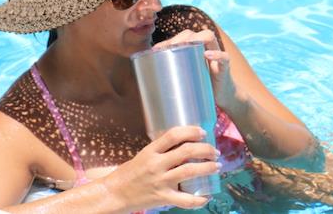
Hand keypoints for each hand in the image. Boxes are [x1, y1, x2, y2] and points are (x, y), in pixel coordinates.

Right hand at [101, 126, 220, 211]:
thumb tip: (185, 144)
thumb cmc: (130, 173)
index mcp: (151, 151)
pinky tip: (207, 196)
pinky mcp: (163, 198)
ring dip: (207, 168)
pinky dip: (200, 199)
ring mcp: (161, 182)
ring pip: (190, 172)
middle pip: (187, 152)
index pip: (174, 135)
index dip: (191, 131)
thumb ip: (162, 150)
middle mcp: (157, 164)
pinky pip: (186, 200)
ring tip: (216, 166)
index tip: (203, 132)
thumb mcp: (144, 155)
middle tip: (215, 151)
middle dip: (206, 150)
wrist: (115, 193)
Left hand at [152, 30, 236, 109]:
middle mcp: (205, 46)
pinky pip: (223, 57)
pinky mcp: (225, 66)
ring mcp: (216, 54)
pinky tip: (208, 55)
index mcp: (195, 48)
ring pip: (208, 35)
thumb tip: (148, 81)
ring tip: (184, 46)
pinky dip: (217, 54)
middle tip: (167, 48)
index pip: (181, 37)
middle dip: (178, 38)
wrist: (223, 96)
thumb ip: (173, 74)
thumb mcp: (186, 77)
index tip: (155, 49)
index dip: (168, 40)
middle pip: (192, 33)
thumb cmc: (201, 85)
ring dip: (196, 38)